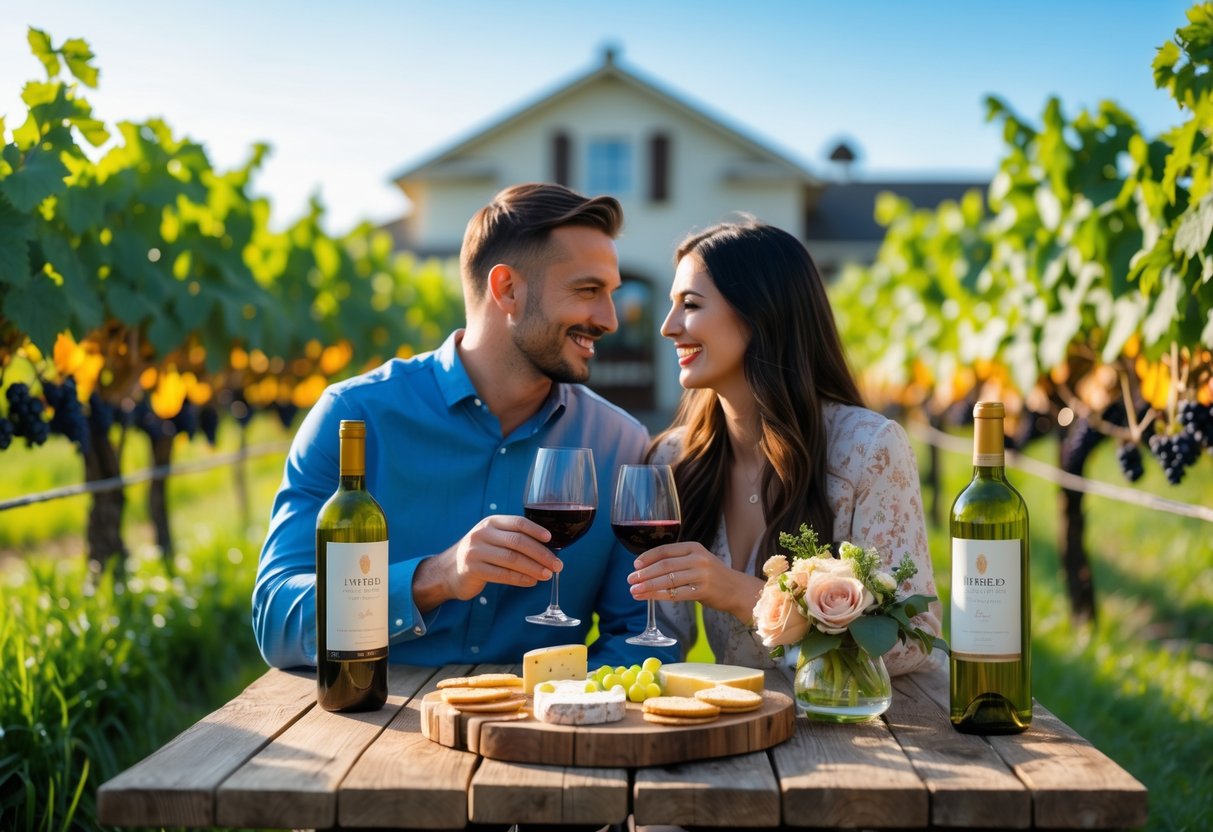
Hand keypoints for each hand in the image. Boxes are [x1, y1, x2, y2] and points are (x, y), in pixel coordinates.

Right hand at [415, 515, 561, 608]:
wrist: (447, 571)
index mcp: (491, 522)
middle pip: (518, 542)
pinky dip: (520, 579)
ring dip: (533, 568)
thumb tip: (548, 549)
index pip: (518, 523)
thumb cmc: (479, 555)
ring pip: (511, 559)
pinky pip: (502, 574)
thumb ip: (513, 539)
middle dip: (541, 554)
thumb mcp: (492, 539)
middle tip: (557, 565)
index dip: (536, 530)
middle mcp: (482, 533)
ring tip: (547, 575)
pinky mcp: (472, 569)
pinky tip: (532, 582)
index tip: (551, 540)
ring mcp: (476, 551)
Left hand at [628, 542, 763, 622]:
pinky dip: (658, 595)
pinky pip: (675, 593)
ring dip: (647, 586)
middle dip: (644, 573)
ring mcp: (701, 574)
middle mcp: (697, 558)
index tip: (634, 566)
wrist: (736, 589)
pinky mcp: (702, 591)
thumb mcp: (697, 559)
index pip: (665, 550)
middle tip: (630, 580)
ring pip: (667, 580)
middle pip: (664, 565)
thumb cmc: (712, 575)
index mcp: (694, 547)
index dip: (647, 558)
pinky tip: (648, 597)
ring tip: (634, 590)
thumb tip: (647, 566)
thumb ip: (678, 560)